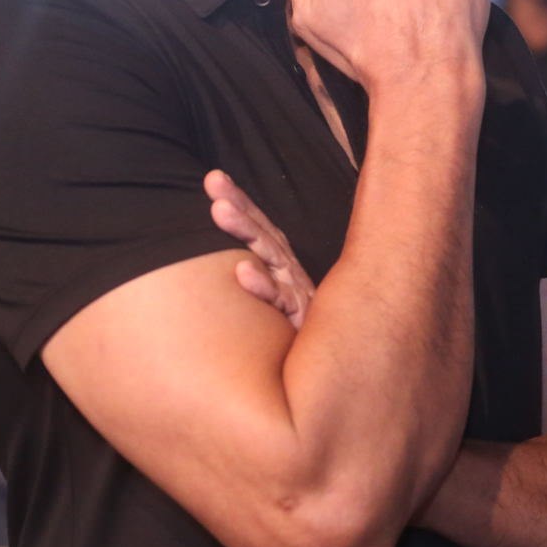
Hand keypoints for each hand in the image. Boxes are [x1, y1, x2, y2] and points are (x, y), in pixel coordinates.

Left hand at [206, 171, 314, 330]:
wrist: (332, 366)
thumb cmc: (297, 338)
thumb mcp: (277, 303)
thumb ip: (260, 282)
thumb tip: (223, 265)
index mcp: (284, 266)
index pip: (261, 228)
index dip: (241, 202)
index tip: (215, 179)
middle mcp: (291, 274)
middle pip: (264, 234)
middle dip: (239, 206)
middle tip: (214, 182)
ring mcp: (298, 293)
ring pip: (271, 257)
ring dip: (246, 230)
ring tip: (220, 210)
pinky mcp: (302, 318)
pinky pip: (280, 300)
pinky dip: (262, 285)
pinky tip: (242, 272)